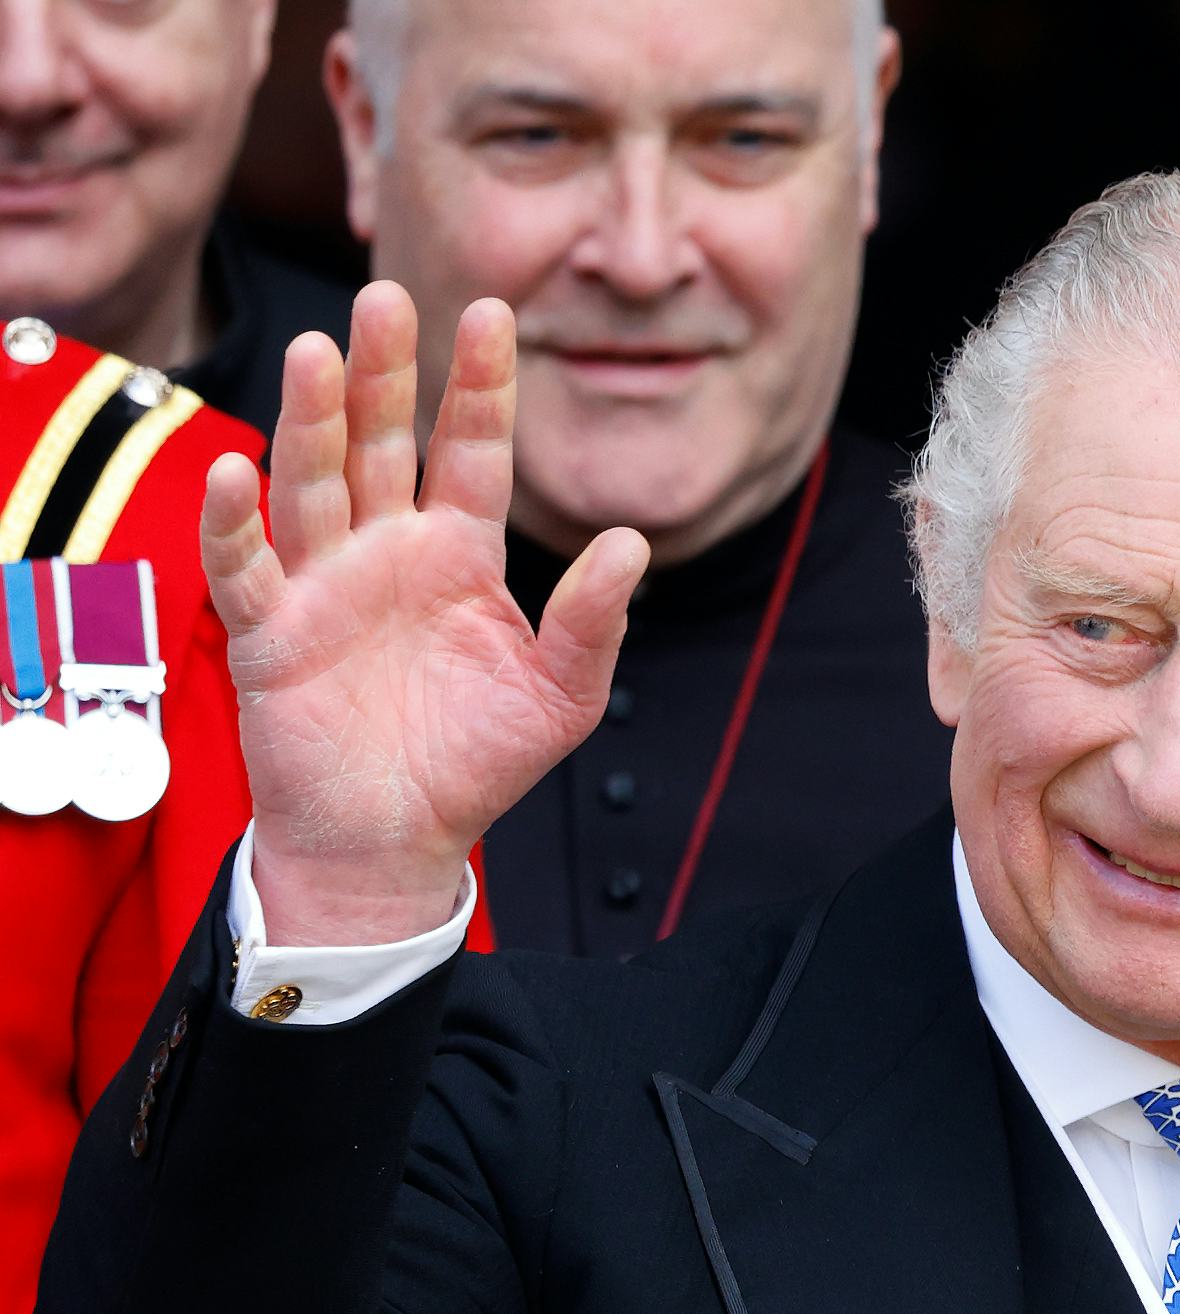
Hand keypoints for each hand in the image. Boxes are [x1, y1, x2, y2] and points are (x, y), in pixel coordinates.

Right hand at [199, 281, 644, 944]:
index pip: (470, 451)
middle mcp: (386, 550)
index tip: (494, 312)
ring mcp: (323, 583)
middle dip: (384, 373)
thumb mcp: (561, 695)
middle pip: (382, 442)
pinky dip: (235, 521)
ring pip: (312, 483)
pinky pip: (243, 567)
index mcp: (458, 552)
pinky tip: (237, 471)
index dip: (480, 386)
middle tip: (388, 297)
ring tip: (316, 352)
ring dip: (310, 420)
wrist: (398, 840)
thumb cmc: (476, 763)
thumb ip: (594, 622)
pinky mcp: (269, 631)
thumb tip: (634, 544)